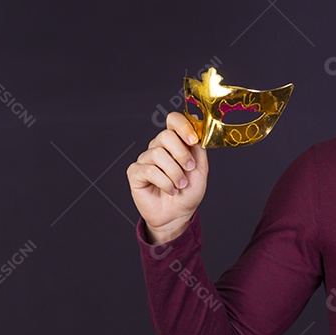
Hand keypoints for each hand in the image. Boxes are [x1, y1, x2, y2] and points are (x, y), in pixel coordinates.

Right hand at [126, 111, 208, 242]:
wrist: (178, 214)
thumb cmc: (188, 192)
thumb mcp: (200, 169)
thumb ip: (198, 148)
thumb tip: (196, 131)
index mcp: (175, 142)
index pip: (173, 120)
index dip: (182, 126)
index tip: (193, 141)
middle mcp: (158, 147)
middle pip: (165, 136)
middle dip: (181, 154)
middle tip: (189, 169)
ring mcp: (145, 159)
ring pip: (158, 154)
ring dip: (174, 173)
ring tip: (180, 185)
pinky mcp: (135, 172)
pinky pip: (149, 170)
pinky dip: (165, 182)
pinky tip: (169, 190)